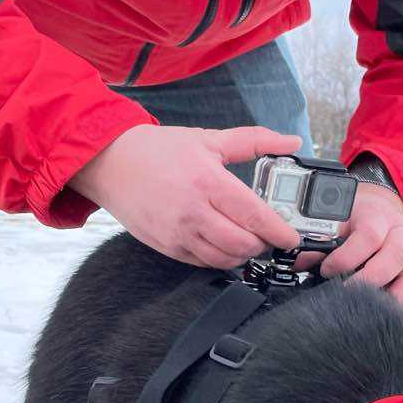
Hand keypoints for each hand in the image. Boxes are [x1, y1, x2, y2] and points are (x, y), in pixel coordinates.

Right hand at [69, 125, 303, 266]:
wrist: (110, 163)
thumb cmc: (158, 150)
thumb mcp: (208, 139)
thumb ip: (254, 141)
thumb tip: (292, 143)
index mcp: (207, 181)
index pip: (254, 216)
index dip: (279, 231)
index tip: (292, 238)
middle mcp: (192, 212)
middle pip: (242, 244)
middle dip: (262, 244)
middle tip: (267, 235)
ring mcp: (178, 233)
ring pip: (224, 259)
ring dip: (242, 254)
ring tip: (246, 239)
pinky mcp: (166, 246)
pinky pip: (202, 263)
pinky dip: (219, 258)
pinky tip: (222, 243)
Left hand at [299, 183, 402, 315]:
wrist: (380, 214)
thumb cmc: (354, 222)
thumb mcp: (337, 222)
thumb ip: (319, 241)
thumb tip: (299, 261)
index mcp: (378, 218)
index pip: (369, 235)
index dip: (347, 256)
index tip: (327, 270)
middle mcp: (401, 237)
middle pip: (397, 255)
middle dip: (370, 279)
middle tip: (345, 294)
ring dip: (394, 298)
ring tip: (370, 312)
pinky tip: (386, 319)